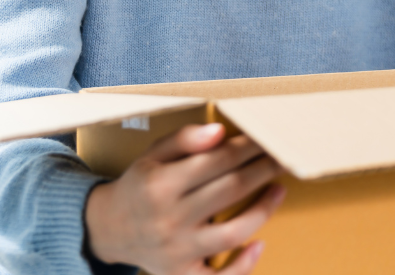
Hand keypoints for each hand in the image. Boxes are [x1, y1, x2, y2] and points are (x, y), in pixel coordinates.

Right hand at [84, 122, 285, 273]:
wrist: (108, 229)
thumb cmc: (140, 185)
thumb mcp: (152, 156)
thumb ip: (184, 140)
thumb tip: (219, 132)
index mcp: (160, 184)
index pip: (218, 160)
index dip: (249, 147)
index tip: (269, 138)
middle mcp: (169, 218)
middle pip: (230, 190)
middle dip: (264, 170)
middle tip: (286, 157)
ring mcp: (177, 250)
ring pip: (233, 232)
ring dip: (264, 210)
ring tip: (279, 189)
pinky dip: (243, 266)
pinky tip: (260, 245)